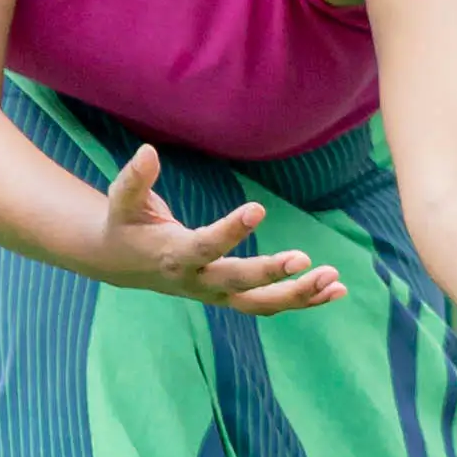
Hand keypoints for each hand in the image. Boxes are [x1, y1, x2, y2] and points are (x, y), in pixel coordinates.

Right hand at [88, 142, 346, 315]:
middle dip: (269, 274)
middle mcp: (195, 281)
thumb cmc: (126, 224)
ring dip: (297, 295)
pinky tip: (336, 290)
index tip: (258, 209)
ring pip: (257, 304)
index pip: (204, 247)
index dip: (230, 231)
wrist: (120, 262)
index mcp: (172, 256)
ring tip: (334, 279)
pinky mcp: (228, 296)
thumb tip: (147, 151)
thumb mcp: (123, 201)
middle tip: (304, 259)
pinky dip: (302, 300)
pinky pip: (266, 304)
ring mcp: (214, 293)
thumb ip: (134, 180)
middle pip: (236, 284)